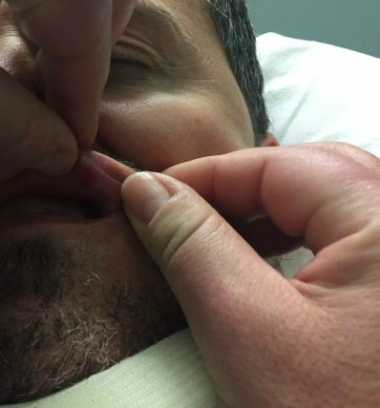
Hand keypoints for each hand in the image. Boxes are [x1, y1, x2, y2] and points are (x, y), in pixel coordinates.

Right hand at [122, 143, 379, 406]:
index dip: (201, 176)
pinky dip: (297, 240)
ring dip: (265, 213)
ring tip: (213, 238)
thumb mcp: (248, 329)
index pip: (276, 164)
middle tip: (176, 215)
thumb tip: (145, 189)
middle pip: (310, 173)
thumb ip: (192, 245)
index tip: (146, 196)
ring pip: (330, 203)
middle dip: (236, 188)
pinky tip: (267, 266)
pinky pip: (349, 237)